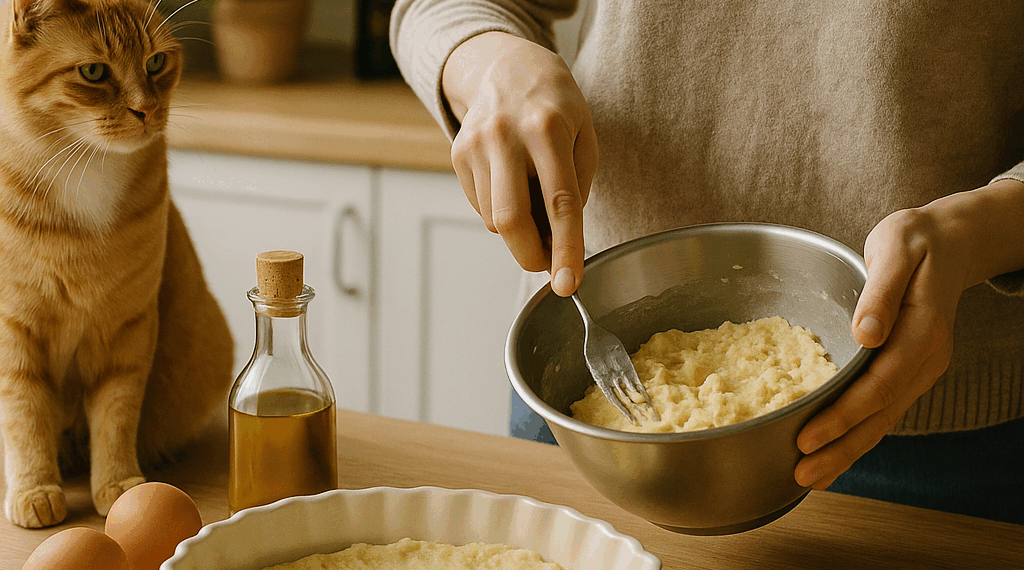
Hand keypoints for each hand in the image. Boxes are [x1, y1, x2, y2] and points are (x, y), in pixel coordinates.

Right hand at [443, 32, 598, 295]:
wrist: (506, 66)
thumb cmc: (555, 105)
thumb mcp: (584, 135)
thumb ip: (577, 187)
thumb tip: (560, 243)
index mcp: (547, 129)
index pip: (559, 203)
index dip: (565, 250)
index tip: (568, 284)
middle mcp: (506, 136)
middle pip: (511, 220)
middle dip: (531, 256)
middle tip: (548, 263)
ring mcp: (475, 145)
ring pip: (495, 220)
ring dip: (518, 231)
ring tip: (534, 201)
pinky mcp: (457, 154)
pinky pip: (481, 206)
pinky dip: (500, 211)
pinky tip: (512, 185)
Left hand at [793, 204, 968, 488]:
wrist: (950, 241)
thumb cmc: (915, 240)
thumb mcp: (896, 249)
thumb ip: (881, 292)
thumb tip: (866, 334)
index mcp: (922, 330)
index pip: (879, 384)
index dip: (843, 415)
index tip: (808, 437)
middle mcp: (926, 358)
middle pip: (881, 414)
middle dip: (840, 448)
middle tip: (801, 475)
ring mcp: (921, 368)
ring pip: (883, 419)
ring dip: (847, 451)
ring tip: (811, 477)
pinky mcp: (909, 370)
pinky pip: (883, 409)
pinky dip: (858, 434)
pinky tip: (833, 452)